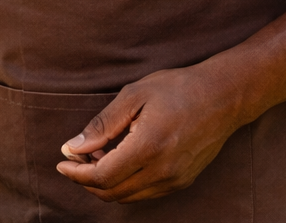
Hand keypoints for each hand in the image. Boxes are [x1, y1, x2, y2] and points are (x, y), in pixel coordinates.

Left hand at [55, 65, 241, 202]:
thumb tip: (72, 148)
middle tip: (75, 157)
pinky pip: (144, 193)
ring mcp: (175, 180)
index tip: (61, 162)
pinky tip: (118, 159)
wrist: (224, 97)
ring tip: (95, 155)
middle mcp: (164, 171)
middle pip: (112, 192)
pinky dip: (124, 183)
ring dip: (104, 182)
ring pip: (127, 196)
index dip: (76, 173)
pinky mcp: (182, 181)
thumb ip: (102, 125)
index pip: (102, 177)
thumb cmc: (176, 89)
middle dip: (86, 179)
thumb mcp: (133, 96)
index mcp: (149, 148)